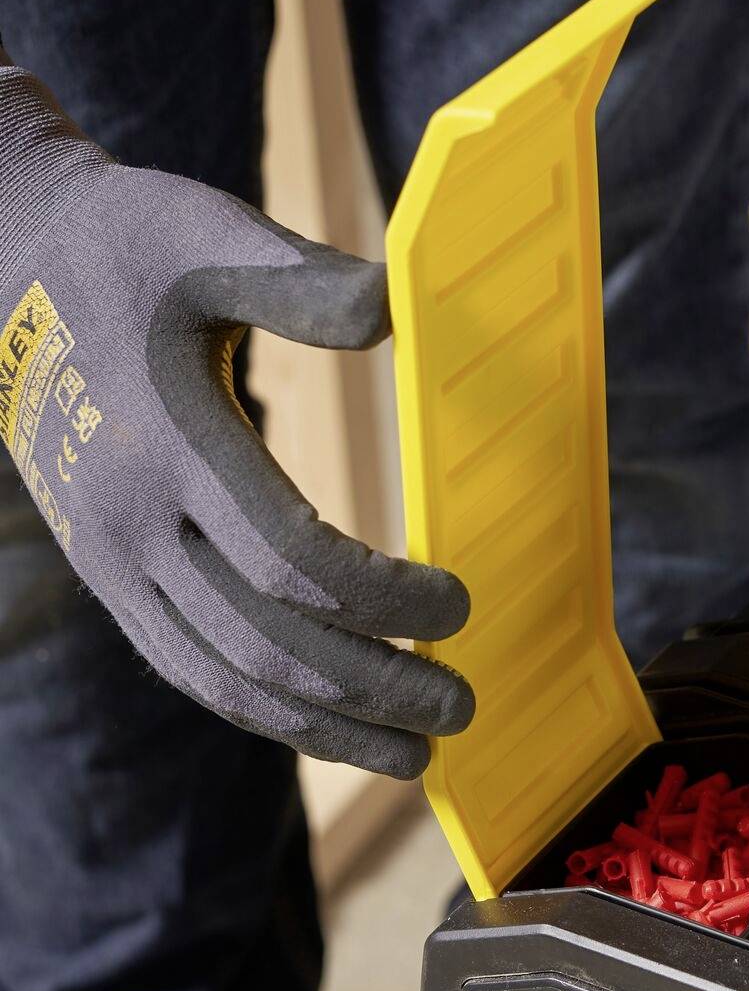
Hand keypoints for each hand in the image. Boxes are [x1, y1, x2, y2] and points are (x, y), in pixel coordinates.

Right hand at [0, 58, 471, 777]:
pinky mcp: (108, 575)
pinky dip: (265, 711)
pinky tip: (330, 729)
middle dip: (374, 687)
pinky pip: (189, 667)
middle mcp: (130, 521)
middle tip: (461, 711)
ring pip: (224, 679)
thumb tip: (395, 308)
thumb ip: (301, 281)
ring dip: (325, 728)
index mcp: (168, 444)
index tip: (459, 606)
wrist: (5, 264)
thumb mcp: (207, 234)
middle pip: (268, 643)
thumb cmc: (129, 246)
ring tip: (414, 756)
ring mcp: (110, 560)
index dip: (385, 599)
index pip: (293, 561)